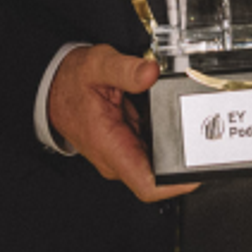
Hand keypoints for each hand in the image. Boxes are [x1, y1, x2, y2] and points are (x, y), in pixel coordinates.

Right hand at [46, 44, 199, 202]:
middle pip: (160, 173)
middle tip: (199, 129)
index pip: (148, 185)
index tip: (198, 170)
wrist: (52, 87)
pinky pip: (152, 146)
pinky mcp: (126, 145)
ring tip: (182, 116)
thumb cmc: (70, 82)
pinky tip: (162, 113)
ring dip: (173, 143)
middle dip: (184, 155)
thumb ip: (125, 69)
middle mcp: (117, 158)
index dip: (177, 184)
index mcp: (110, 147)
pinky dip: (163, 132)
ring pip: (158, 159)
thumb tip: (151, 72)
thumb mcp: (97, 66)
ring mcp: (122, 154)